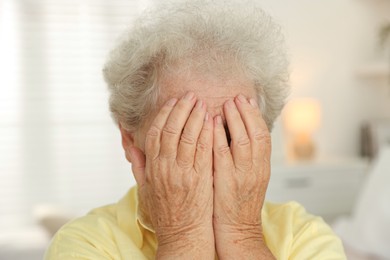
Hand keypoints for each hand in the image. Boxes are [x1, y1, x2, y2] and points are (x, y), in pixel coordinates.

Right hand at [129, 92, 214, 258]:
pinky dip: (208, 134)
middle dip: (182, 109)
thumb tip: (130, 144)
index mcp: (153, 167)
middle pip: (172, 130)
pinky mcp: (201, 179)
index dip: (165, 114)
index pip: (155, 133)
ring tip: (203, 103)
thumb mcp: (145, 188)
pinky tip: (213, 122)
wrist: (182, 234)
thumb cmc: (165, 210)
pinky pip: (204, 151)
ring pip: (189, 137)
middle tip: (191, 95)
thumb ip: (138, 164)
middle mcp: (166, 167)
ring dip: (196, 117)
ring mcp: (183, 172)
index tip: (173, 101)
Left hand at [213, 94, 273, 258]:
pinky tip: (213, 122)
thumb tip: (240, 135)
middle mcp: (256, 169)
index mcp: (262, 167)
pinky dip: (219, 136)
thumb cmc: (240, 204)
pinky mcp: (227, 181)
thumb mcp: (251, 179)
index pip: (263, 136)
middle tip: (237, 97)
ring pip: (243, 140)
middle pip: (256, 133)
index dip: (256, 116)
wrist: (238, 230)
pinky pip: (223, 154)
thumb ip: (248, 158)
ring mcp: (242, 174)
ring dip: (235, 119)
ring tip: (226, 104)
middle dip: (246, 113)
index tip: (247, 101)